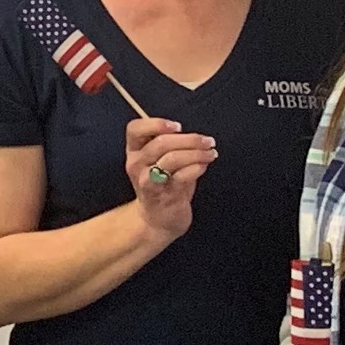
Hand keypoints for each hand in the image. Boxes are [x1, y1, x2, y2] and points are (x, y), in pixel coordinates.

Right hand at [124, 118, 216, 241]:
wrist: (157, 221)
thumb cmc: (163, 187)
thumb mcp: (158, 162)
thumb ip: (170, 145)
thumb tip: (195, 136)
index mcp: (134, 151)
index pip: (135, 129)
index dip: (156, 123)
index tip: (177, 126)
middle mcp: (136, 165)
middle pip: (160, 142)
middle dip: (189, 139)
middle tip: (207, 140)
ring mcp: (148, 181)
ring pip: (172, 158)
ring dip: (196, 153)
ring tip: (211, 153)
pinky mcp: (164, 195)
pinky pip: (182, 176)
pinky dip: (197, 168)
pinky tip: (204, 166)